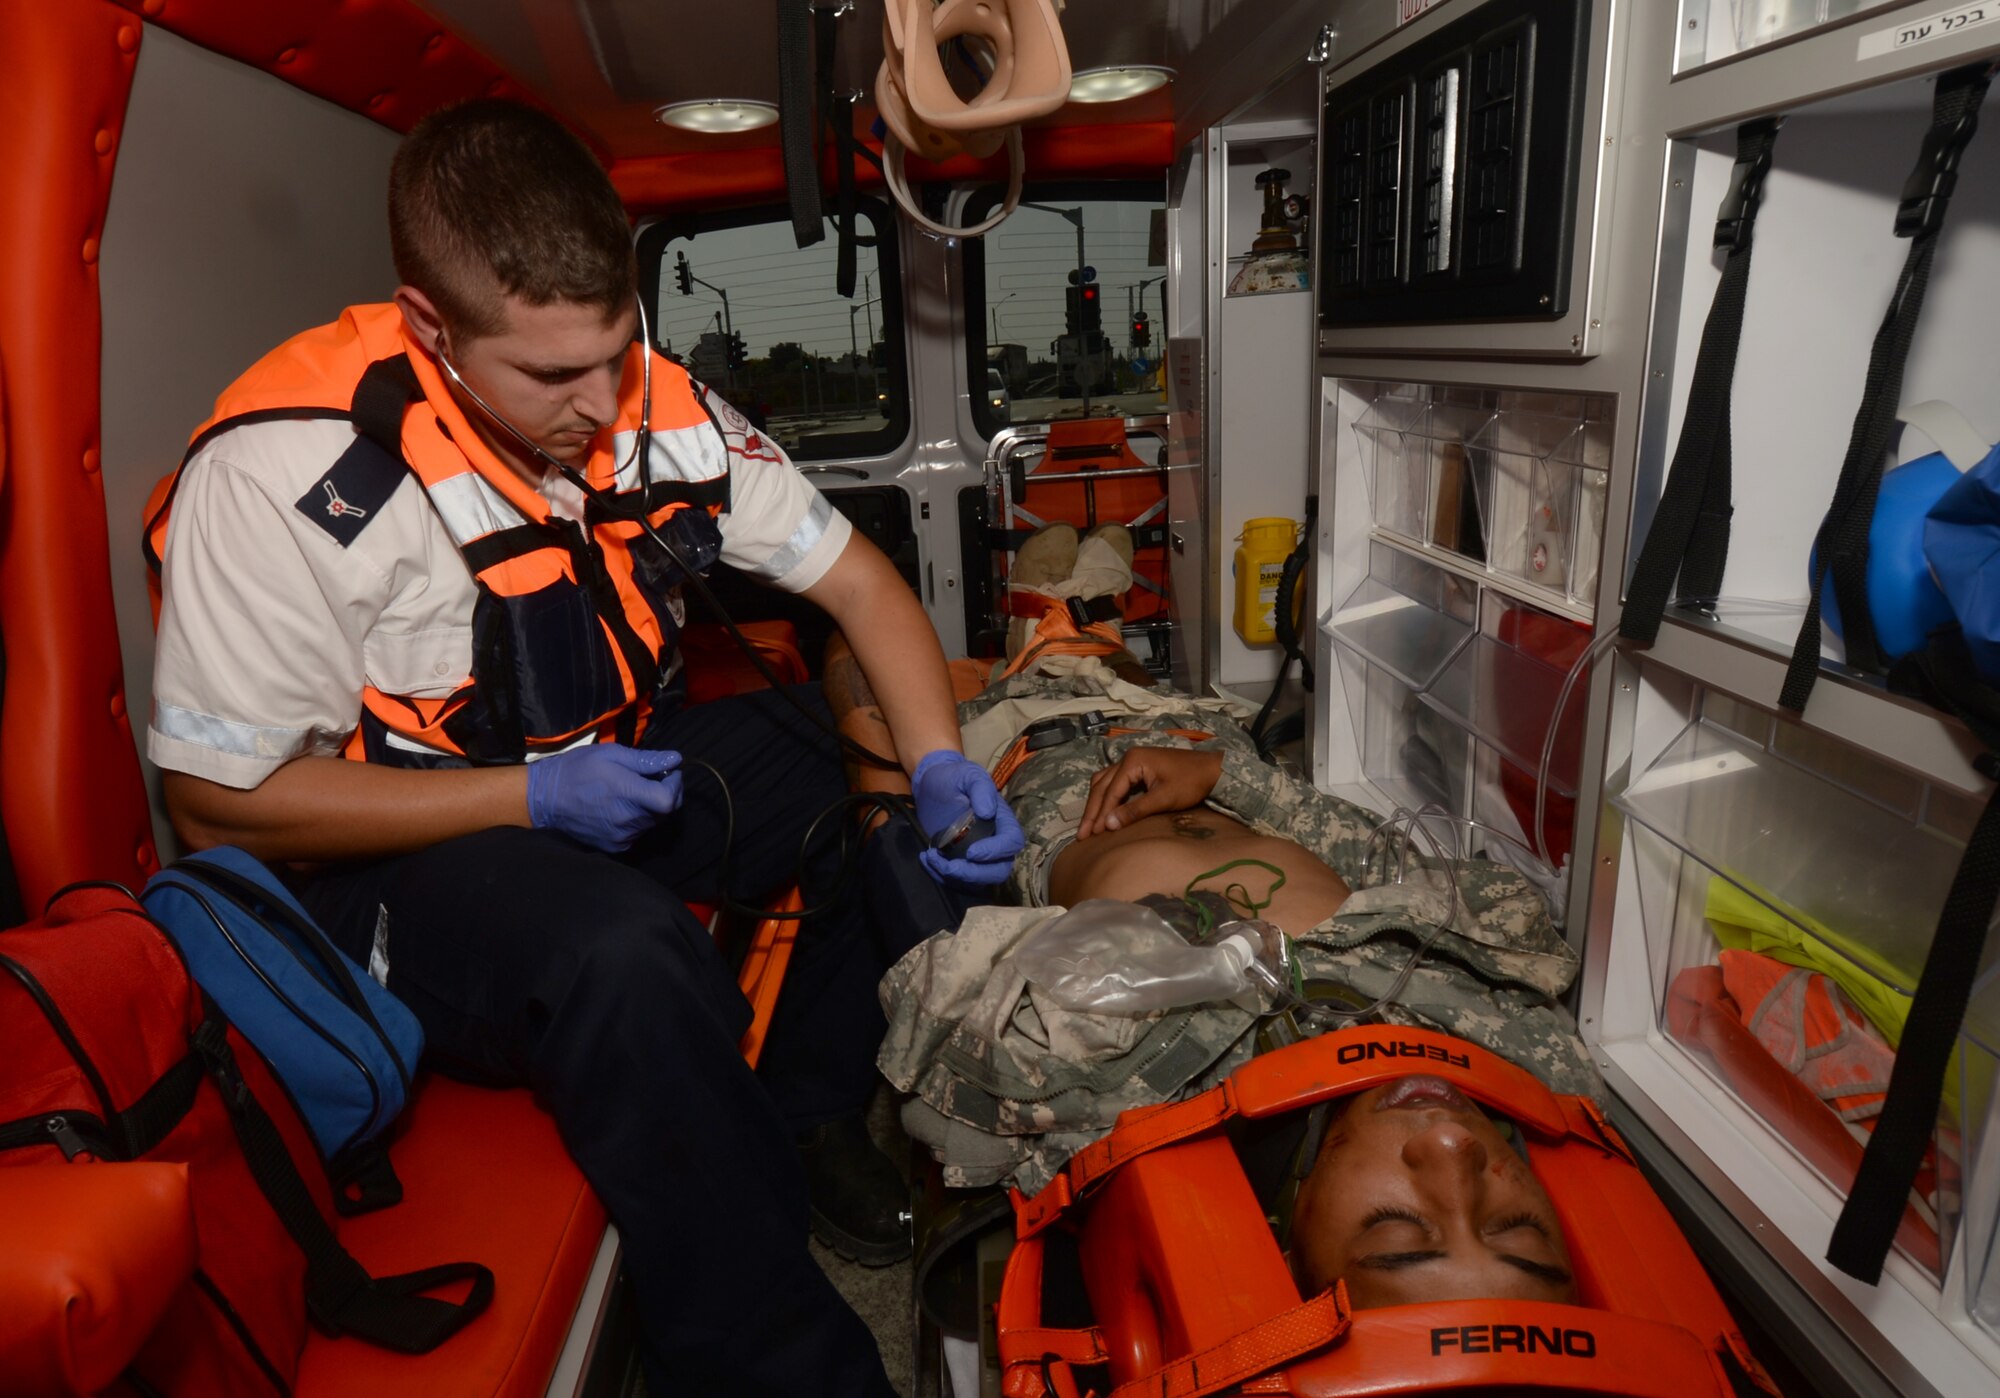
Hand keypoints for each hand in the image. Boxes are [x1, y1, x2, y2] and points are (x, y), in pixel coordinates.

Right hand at [526, 744, 682, 851]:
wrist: (545, 798)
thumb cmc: (577, 769)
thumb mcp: (611, 754)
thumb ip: (646, 760)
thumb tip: (675, 759)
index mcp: (627, 794)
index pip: (669, 800)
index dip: (675, 785)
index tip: (668, 772)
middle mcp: (627, 820)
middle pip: (665, 812)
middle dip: (667, 793)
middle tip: (653, 778)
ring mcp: (621, 836)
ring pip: (653, 822)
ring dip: (652, 807)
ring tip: (633, 791)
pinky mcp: (615, 846)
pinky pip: (639, 833)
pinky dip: (638, 820)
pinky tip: (622, 807)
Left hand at [911, 750, 1024, 886]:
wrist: (931, 786)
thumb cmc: (953, 778)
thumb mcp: (968, 774)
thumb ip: (981, 787)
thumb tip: (988, 812)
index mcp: (1002, 820)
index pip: (1011, 842)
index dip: (996, 852)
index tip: (972, 852)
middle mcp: (994, 842)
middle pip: (999, 871)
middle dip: (974, 874)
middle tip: (948, 867)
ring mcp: (977, 855)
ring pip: (978, 881)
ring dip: (955, 877)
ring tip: (930, 857)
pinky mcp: (960, 862)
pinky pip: (958, 881)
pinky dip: (940, 876)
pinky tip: (926, 857)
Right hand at [1078, 746, 1223, 838]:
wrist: (1213, 769)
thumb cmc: (1191, 783)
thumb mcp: (1164, 799)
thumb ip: (1135, 811)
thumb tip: (1108, 825)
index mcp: (1133, 760)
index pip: (1110, 791)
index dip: (1101, 814)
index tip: (1092, 834)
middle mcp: (1128, 757)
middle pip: (1102, 785)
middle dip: (1092, 811)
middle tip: (1082, 834)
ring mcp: (1133, 760)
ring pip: (1105, 782)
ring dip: (1096, 803)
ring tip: (1088, 825)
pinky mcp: (1139, 767)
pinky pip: (1114, 781)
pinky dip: (1106, 796)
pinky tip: (1103, 810)